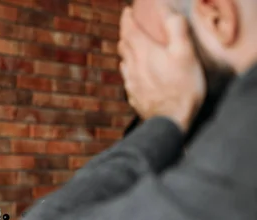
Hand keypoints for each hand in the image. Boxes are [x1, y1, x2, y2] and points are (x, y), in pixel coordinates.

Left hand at [117, 7, 205, 131]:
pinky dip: (129, 69)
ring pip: (123, 61)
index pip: (129, 29)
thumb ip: (176, 28)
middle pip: (124, 45)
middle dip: (126, 32)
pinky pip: (127, 78)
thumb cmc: (182, 86)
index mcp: (144, 52)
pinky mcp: (134, 96)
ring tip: (131, 46)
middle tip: (130, 26)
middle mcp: (132, 66)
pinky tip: (134, 71)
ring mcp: (131, 83)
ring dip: (126, 51)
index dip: (127, 18)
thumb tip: (164, 9)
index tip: (127, 11)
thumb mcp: (185, 52)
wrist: (171, 120)